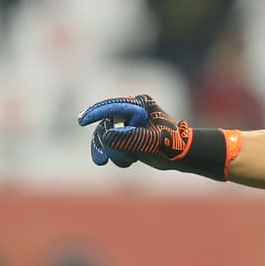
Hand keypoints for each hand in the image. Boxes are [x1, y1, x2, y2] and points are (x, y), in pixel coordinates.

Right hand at [77, 94, 194, 168]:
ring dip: (114, 152)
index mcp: (139, 104)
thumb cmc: (171, 144)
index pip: (112, 107)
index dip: (96, 113)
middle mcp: (132, 111)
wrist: (182, 156)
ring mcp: (128, 124)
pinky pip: (111, 145)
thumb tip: (106, 137)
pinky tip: (131, 161)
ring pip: (106, 138)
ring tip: (129, 161)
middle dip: (104, 144)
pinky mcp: (127, 136)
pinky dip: (117, 155)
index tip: (82, 120)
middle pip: (105, 125)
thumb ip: (129, 138)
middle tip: (101, 161)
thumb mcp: (151, 142)